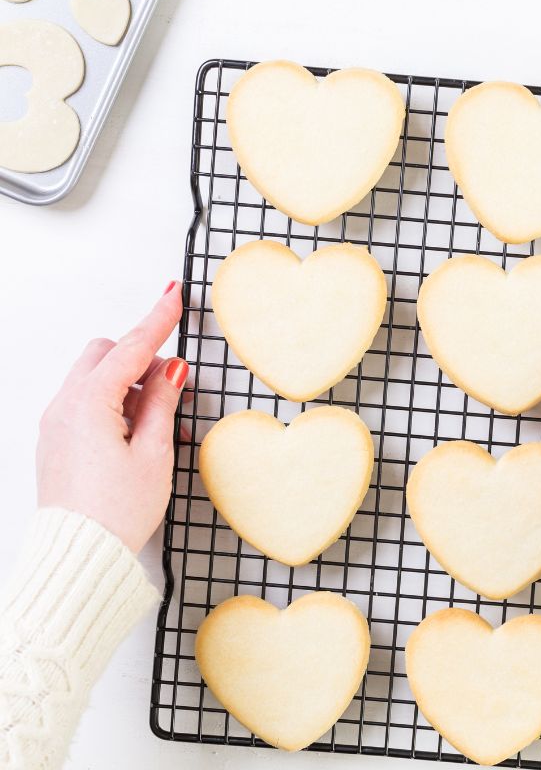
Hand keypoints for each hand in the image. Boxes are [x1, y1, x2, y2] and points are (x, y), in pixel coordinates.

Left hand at [36, 283, 189, 551]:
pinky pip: (84, 405)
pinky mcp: (56, 443)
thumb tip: (170, 370)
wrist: (81, 555)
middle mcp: (64, 408)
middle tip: (173, 384)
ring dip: (128, 386)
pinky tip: (137, 435)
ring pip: (93, 380)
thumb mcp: (155, 452)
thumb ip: (162, 402)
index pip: (131, 348)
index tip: (172, 297)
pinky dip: (113, 406)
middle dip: (139, 358)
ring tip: (160, 425)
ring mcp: (55, 425)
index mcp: (89, 404)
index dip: (157, 321)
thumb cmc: (115, 512)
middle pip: (103, 355)